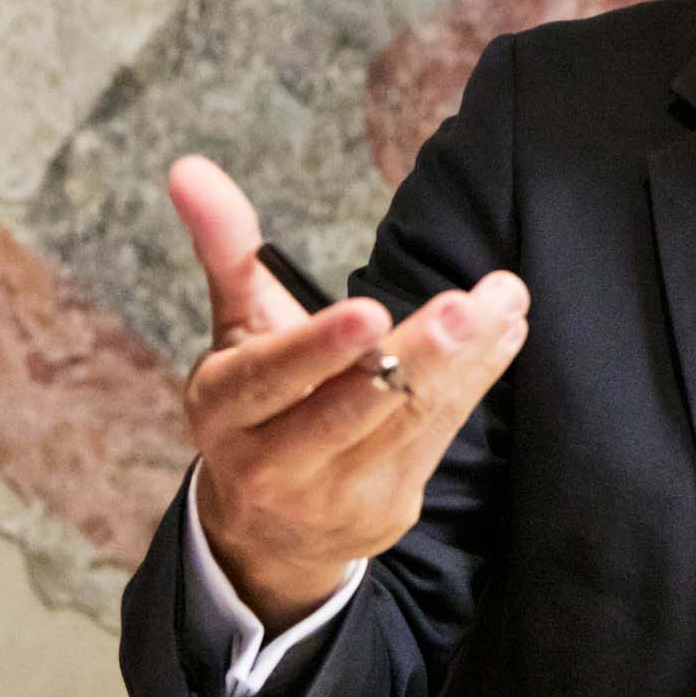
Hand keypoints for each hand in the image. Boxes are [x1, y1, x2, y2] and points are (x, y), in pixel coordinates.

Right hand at [169, 154, 528, 630]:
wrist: (267, 529)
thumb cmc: (258, 401)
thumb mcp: (238, 327)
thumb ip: (227, 249)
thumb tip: (188, 167)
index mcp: (226, 407)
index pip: (270, 378)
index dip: (318, 349)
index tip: (370, 311)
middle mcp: (274, 461)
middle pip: (351, 408)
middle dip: (415, 357)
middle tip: (467, 308)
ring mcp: (336, 493)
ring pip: (408, 421)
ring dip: (467, 360)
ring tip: (505, 301)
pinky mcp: (388, 507)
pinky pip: (439, 437)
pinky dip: (478, 381)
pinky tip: (508, 333)